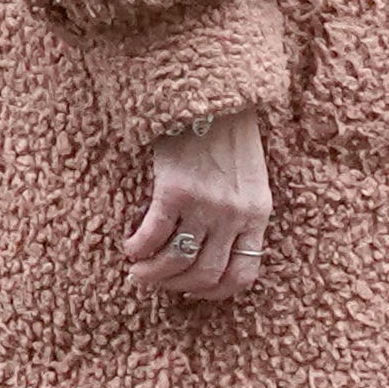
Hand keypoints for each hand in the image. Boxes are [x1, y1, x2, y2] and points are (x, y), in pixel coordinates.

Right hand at [118, 109, 274, 301]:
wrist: (213, 96)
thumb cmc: (228, 137)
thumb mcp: (250, 180)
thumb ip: (240, 214)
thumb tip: (214, 251)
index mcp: (258, 214)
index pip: (243, 275)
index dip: (214, 291)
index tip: (192, 290)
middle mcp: (235, 215)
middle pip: (205, 275)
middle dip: (176, 287)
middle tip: (157, 280)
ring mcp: (207, 204)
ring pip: (177, 262)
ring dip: (152, 274)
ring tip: (138, 270)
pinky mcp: (176, 190)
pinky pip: (153, 236)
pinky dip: (138, 249)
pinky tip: (130, 246)